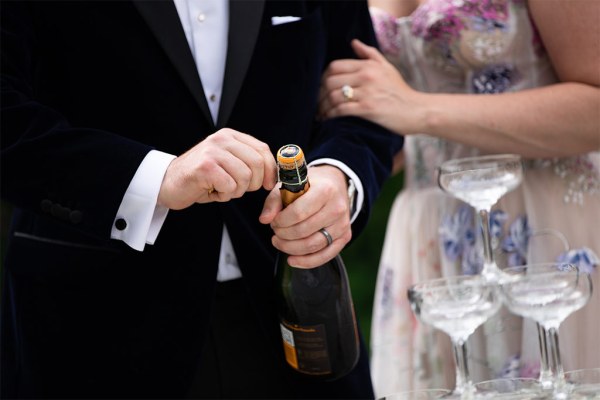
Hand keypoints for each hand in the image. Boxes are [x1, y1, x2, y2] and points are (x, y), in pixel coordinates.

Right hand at [158, 128, 276, 209]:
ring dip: (236, 191)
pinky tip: (212, 191)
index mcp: (230, 136)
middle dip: (253, 184)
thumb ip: (247, 162)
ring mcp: (212, 151)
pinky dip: (224, 195)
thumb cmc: (201, 178)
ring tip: (221, 188)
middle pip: (257, 164)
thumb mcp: (227, 163)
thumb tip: (274, 173)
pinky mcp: (205, 167)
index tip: (268, 184)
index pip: (262, 149)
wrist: (167, 183)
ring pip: (245, 177)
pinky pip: (230, 187)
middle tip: (237, 189)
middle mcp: (221, 139)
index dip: (270, 170)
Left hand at [259, 165, 351, 268]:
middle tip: (275, 231)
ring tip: (279, 242)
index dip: (281, 221)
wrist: (336, 184)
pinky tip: (292, 260)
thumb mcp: (290, 185)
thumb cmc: (310, 185)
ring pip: (313, 245)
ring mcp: (342, 224)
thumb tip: (264, 220)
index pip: (298, 213)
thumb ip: (274, 201)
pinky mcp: (345, 236)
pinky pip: (325, 255)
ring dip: (291, 248)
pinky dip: (306, 261)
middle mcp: (337, 208)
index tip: (274, 221)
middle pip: (304, 231)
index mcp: (324, 190)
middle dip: (283, 235)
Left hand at [319, 39, 424, 134]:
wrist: (416, 110)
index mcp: (368, 66)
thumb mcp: (387, 67)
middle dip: (319, 94)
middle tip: (317, 103)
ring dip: (323, 106)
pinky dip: (331, 115)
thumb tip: (353, 42)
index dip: (322, 77)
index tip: (321, 88)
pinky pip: (341, 110)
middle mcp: (366, 76)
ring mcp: (367, 93)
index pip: (335, 66)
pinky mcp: (368, 109)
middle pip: (330, 81)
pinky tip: (328, 119)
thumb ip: (369, 54)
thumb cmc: (400, 91)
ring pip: (333, 96)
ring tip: (321, 113)